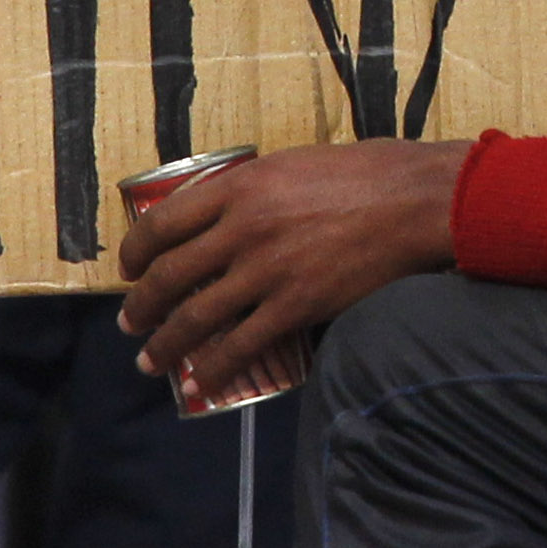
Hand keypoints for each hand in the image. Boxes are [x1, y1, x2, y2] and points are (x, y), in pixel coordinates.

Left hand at [117, 139, 473, 403]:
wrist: (416, 201)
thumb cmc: (366, 173)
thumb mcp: (293, 164)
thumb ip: (251, 189)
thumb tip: (222, 213)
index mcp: (239, 186)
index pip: (162, 223)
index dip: (135, 252)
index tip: (129, 269)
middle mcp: (243, 228)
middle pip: (168, 275)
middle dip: (142, 306)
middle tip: (131, 322)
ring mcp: (267, 270)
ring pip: (195, 317)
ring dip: (165, 345)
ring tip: (151, 361)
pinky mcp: (296, 305)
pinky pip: (240, 345)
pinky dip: (214, 369)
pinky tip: (200, 383)